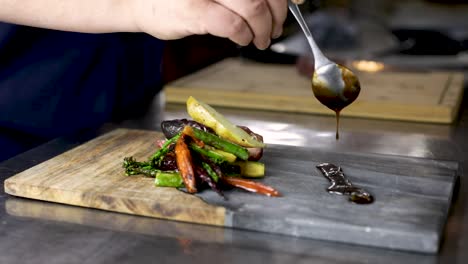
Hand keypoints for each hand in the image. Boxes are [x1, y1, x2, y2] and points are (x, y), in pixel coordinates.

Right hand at [130, 0, 287, 49]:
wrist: (140, 2)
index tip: (296, 2)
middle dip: (277, 13)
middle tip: (276, 27)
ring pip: (253, 7)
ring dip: (264, 28)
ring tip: (262, 39)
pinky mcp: (194, 10)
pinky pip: (233, 25)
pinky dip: (244, 36)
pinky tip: (243, 40)